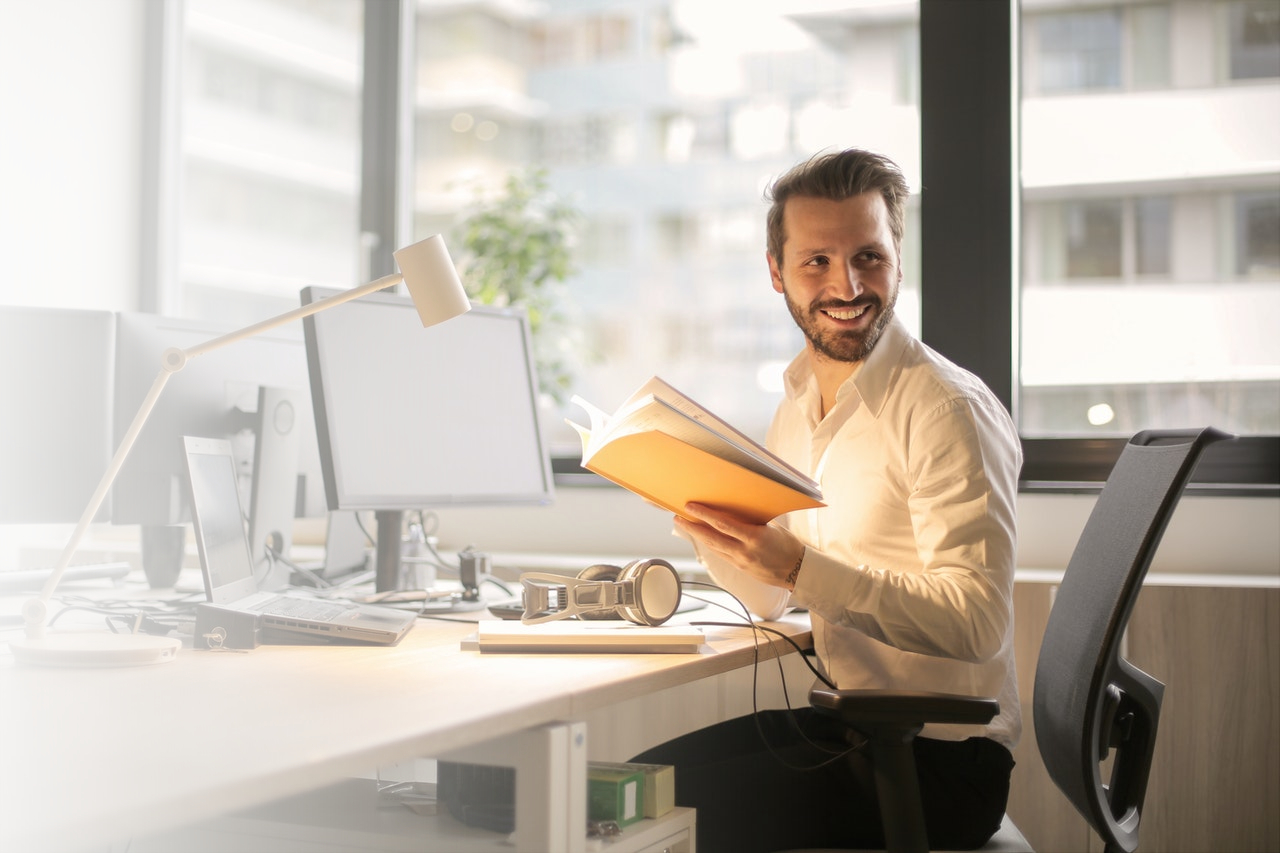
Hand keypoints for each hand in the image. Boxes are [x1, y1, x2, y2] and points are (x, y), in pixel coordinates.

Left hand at [674, 503, 805, 589]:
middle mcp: (744, 551)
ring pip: (713, 547)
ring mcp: (741, 562)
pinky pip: (720, 554)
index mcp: (754, 537)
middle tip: (678, 517)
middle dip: (692, 527)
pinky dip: (710, 544)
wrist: (798, 571)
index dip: (704, 515)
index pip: (723, 524)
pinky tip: (702, 536)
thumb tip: (734, 508)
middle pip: (711, 538)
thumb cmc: (788, 545)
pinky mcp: (740, 568)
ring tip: (685, 525)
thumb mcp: (772, 527)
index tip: (691, 506)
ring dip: (697, 536)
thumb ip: (752, 520)